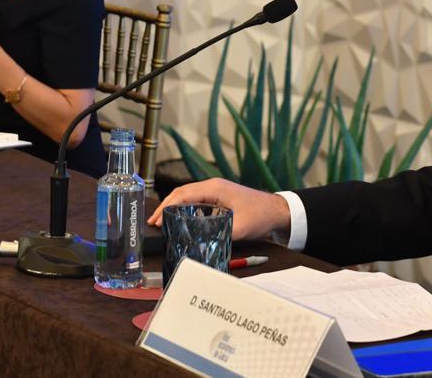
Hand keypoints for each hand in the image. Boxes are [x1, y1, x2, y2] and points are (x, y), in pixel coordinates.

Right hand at [148, 178, 291, 240]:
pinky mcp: (219, 198)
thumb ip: (220, 234)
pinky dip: (184, 208)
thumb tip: (201, 245)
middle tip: (153, 222)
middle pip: (181, 193)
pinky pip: (196, 200)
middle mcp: (212, 186)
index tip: (158, 220)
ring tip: (161, 221)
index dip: (168, 207)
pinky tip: (179, 218)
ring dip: (174, 206)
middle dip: (166, 206)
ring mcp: (215, 191)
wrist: (277, 210)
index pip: (183, 194)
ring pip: (187, 195)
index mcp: (214, 188)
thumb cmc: (261, 214)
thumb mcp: (240, 227)